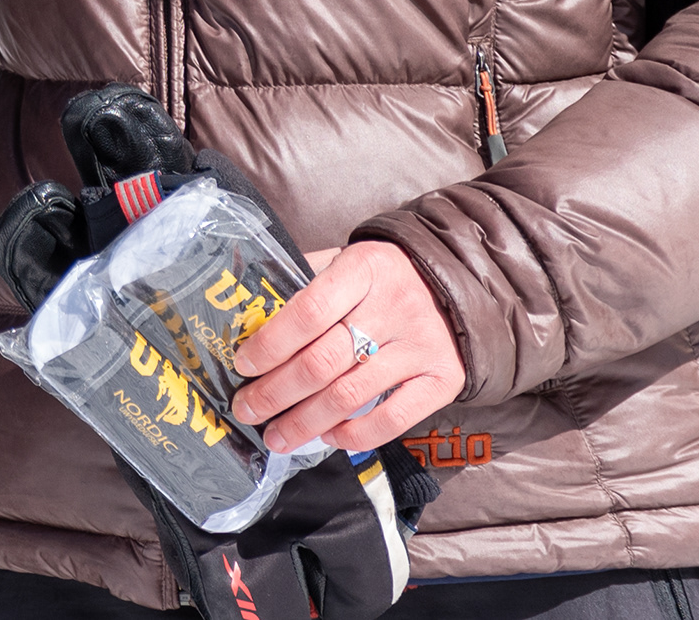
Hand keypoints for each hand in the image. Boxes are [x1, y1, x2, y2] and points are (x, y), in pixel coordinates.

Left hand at [227, 241, 462, 455]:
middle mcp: (394, 307)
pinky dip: (355, 435)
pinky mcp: (443, 379)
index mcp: (363, 269)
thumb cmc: (382, 276)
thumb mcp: (345, 262)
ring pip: (351, 395)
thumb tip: (250, 321)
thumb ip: (305, 284)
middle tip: (247, 410)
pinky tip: (327, 436)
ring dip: (305, 423)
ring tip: (276, 436)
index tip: (243, 364)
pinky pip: (393, 419)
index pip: (308, 311)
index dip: (271, 343)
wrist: (455, 282)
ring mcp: (420, 346)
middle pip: (323, 361)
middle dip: (277, 392)